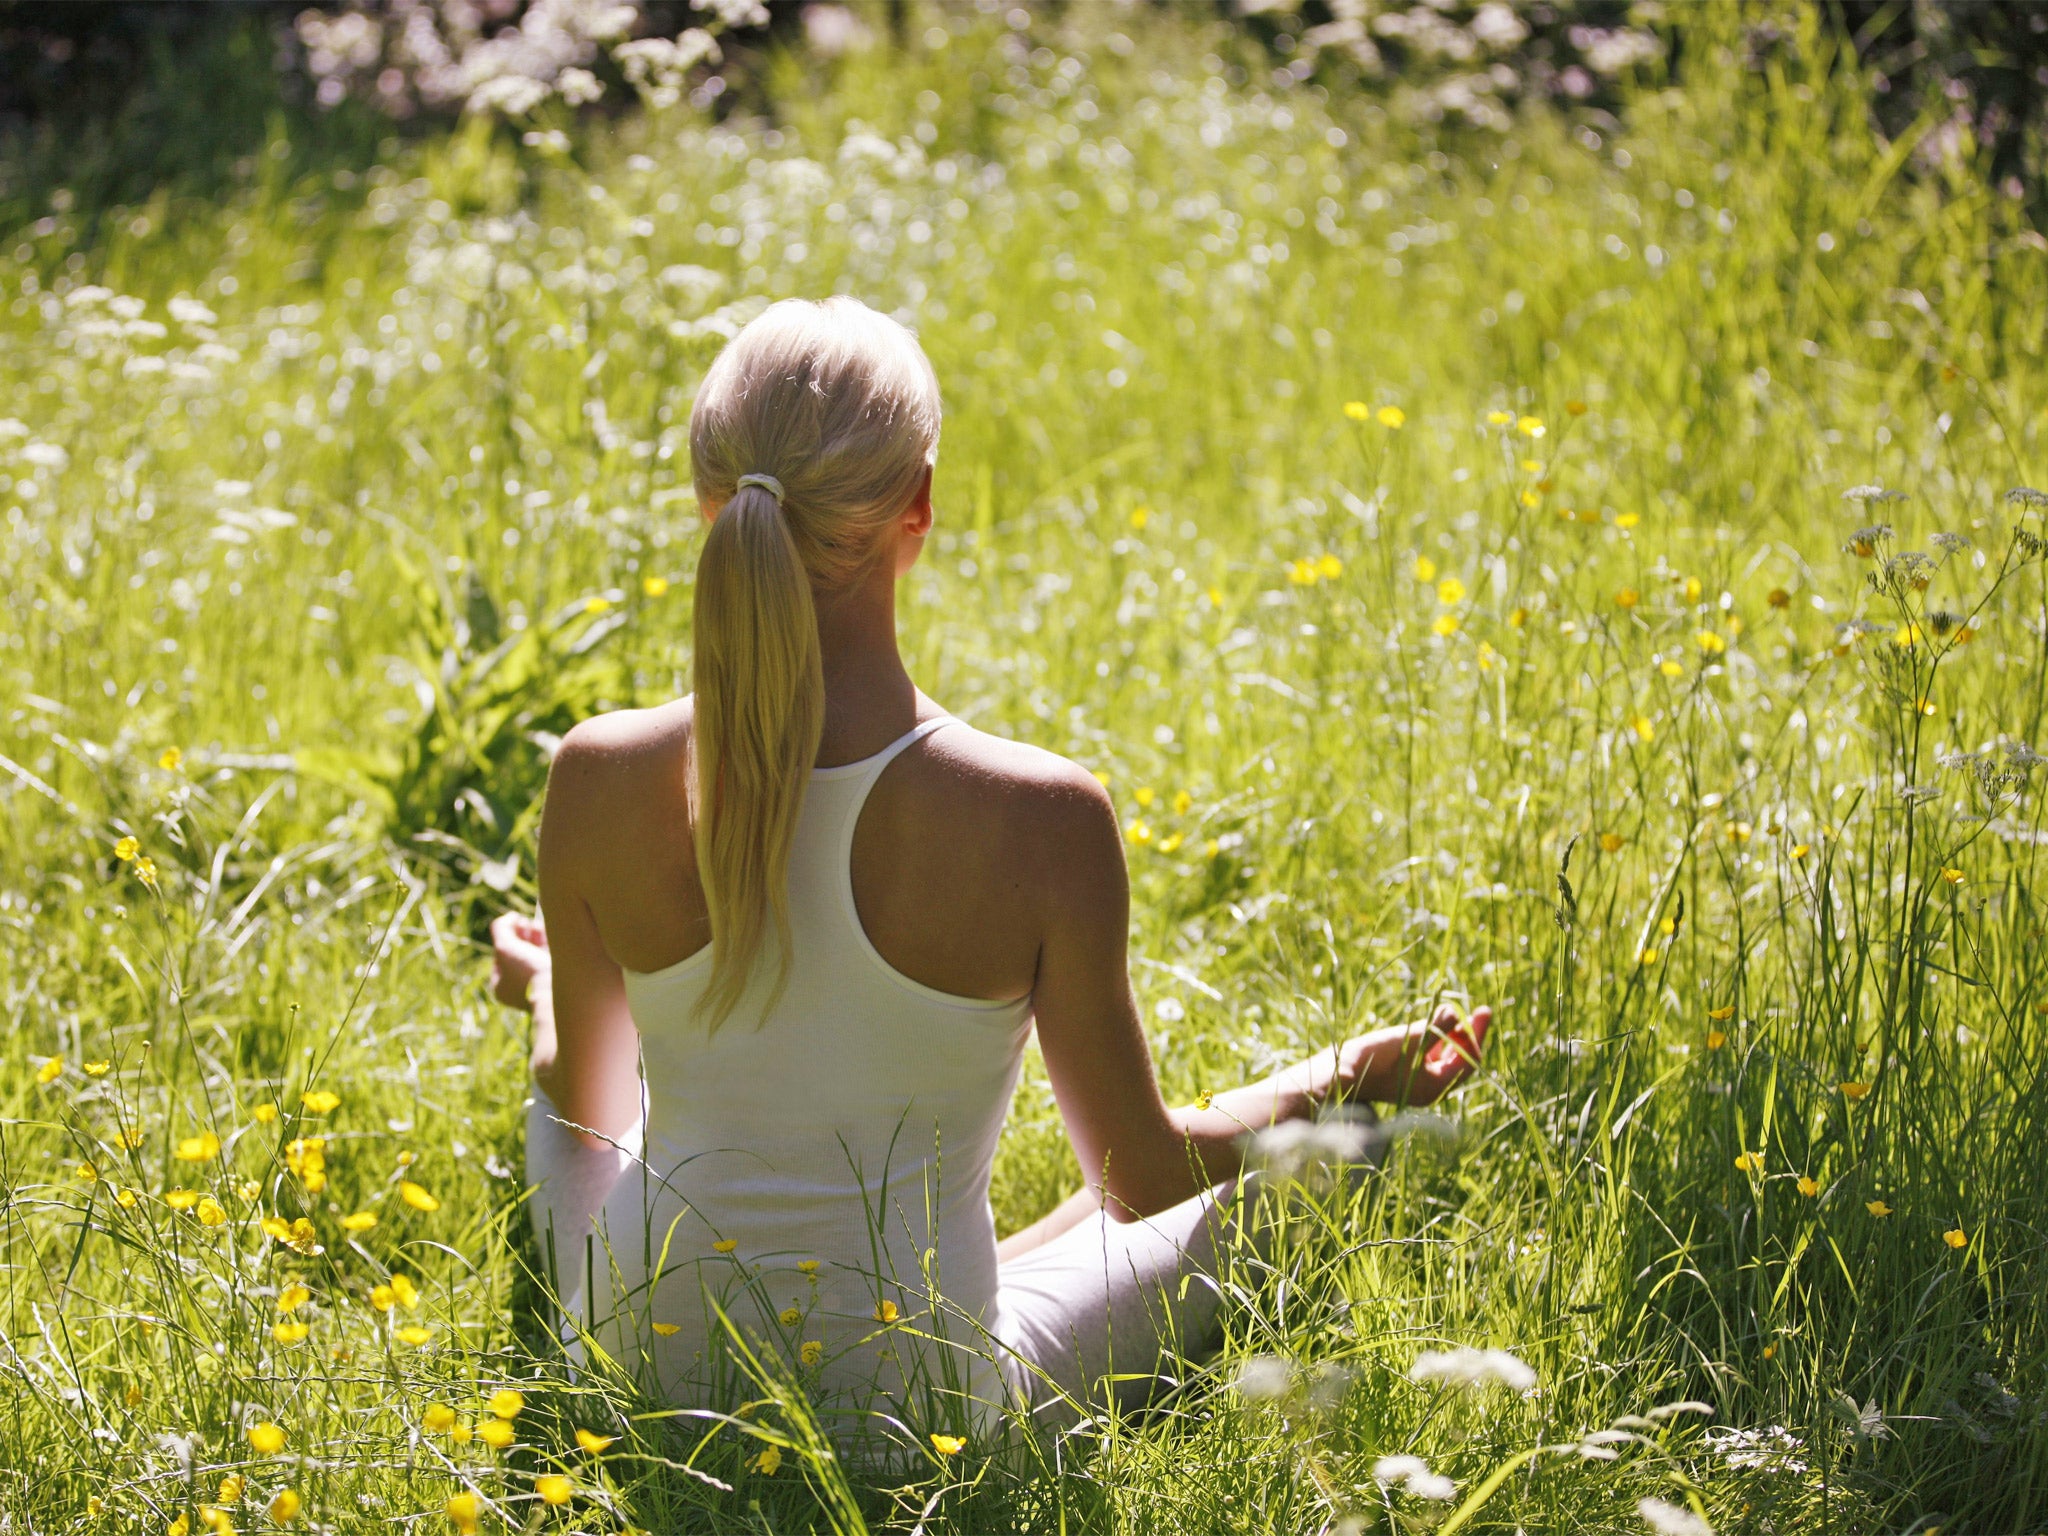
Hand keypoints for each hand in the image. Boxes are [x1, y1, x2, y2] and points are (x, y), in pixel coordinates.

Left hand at [489, 911, 549, 1010]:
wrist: (560, 990)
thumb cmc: (528, 972)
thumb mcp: (505, 946)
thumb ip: (501, 927)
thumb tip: (511, 916)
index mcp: (502, 987)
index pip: (501, 956)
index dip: (507, 936)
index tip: (516, 924)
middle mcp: (520, 987)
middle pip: (519, 953)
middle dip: (524, 935)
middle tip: (527, 923)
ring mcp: (539, 984)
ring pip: (536, 954)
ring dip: (537, 937)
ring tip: (539, 926)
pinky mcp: (558, 979)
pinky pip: (551, 958)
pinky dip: (551, 944)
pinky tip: (552, 932)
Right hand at [1320, 1003, 1491, 1108]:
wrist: (1337, 1076)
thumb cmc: (1375, 1059)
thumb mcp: (1410, 1039)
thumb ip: (1436, 1027)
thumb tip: (1456, 1013)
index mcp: (1436, 1086)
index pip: (1468, 1060)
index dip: (1476, 1034)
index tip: (1482, 1011)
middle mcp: (1430, 1087)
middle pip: (1459, 1059)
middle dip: (1468, 1034)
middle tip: (1480, 1010)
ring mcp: (1416, 1081)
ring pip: (1444, 1056)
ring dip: (1451, 1035)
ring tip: (1457, 1012)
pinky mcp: (1402, 1073)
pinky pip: (1428, 1056)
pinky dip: (1435, 1039)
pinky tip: (1435, 1021)